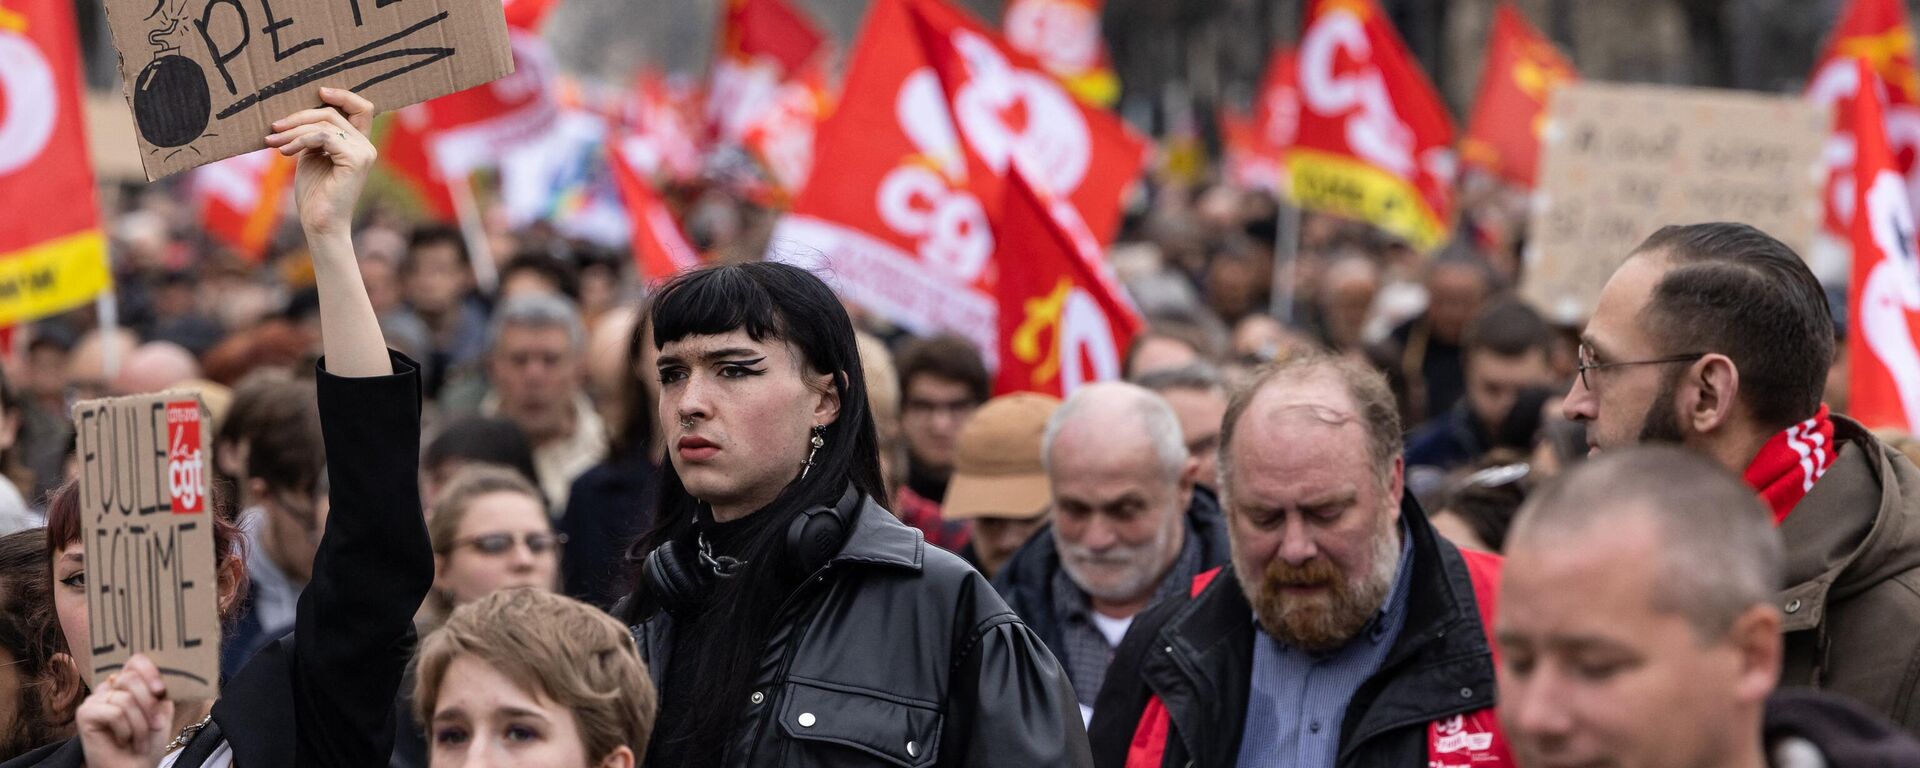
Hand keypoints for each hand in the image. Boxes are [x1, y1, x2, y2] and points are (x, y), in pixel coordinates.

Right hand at [75, 655, 174, 767]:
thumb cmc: (148, 742)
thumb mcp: (162, 711)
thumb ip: (160, 689)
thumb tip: (167, 672)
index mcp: (129, 684)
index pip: (136, 660)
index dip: (150, 671)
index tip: (161, 691)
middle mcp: (110, 687)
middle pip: (130, 678)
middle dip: (149, 705)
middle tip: (155, 725)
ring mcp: (96, 699)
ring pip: (124, 698)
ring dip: (140, 724)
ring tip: (139, 740)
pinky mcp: (85, 713)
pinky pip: (114, 712)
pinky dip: (125, 730)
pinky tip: (123, 741)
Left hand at [268, 87, 377, 236]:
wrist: (320, 224)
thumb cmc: (314, 194)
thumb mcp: (312, 156)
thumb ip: (315, 135)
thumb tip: (299, 113)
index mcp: (359, 144)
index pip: (361, 108)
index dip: (342, 95)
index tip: (318, 91)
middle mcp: (366, 146)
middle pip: (333, 112)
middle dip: (299, 116)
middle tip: (274, 127)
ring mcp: (364, 153)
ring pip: (325, 123)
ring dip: (293, 130)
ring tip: (273, 142)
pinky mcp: (356, 161)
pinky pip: (324, 137)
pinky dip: (300, 140)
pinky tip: (285, 152)